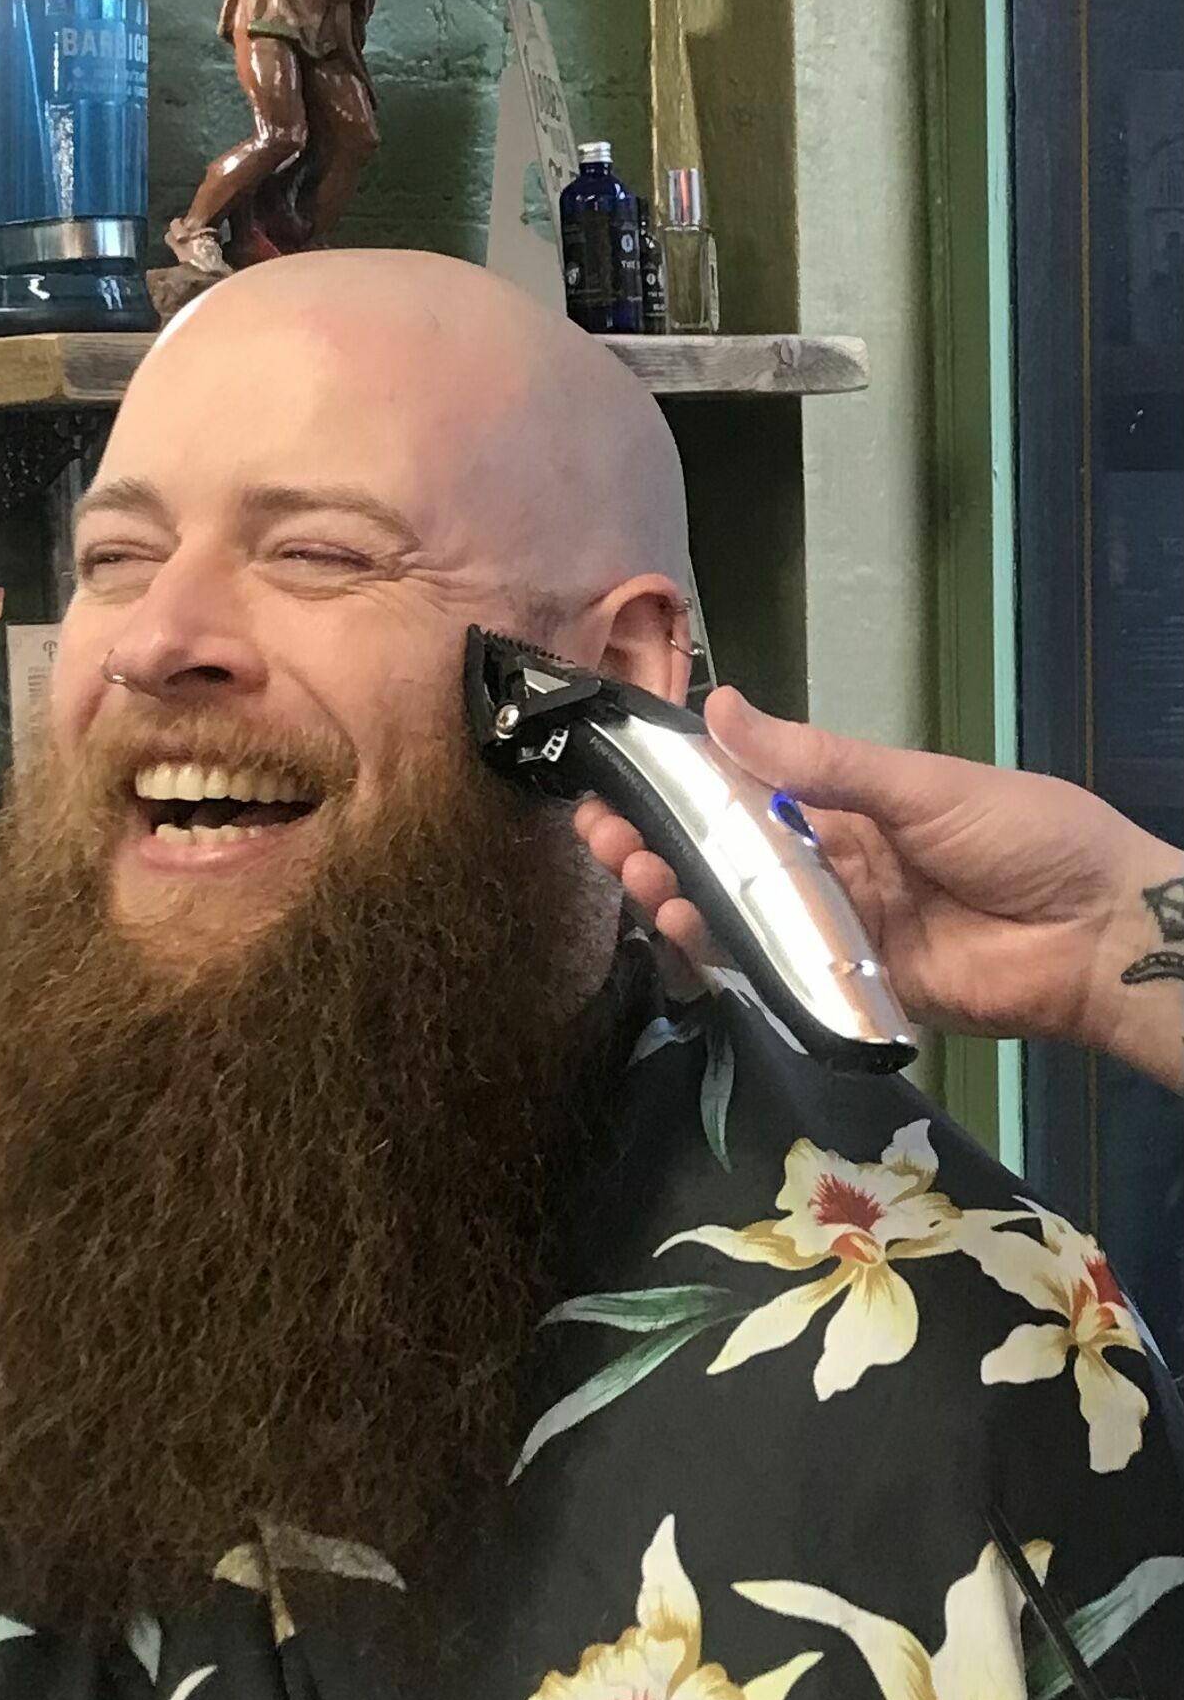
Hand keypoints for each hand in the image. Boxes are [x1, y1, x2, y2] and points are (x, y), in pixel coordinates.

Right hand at [575, 687, 1183, 1086]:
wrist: (1099, 933)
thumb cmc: (1024, 836)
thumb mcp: (918, 784)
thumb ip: (817, 759)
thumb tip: (724, 708)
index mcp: (851, 808)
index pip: (748, 793)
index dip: (684, 788)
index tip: (622, 775)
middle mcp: (833, 870)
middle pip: (729, 861)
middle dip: (660, 844)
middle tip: (600, 831)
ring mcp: (835, 933)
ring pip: (740, 917)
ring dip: (679, 896)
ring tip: (631, 874)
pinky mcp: (846, 991)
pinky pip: (775, 974)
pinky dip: (727, 957)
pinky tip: (683, 932)